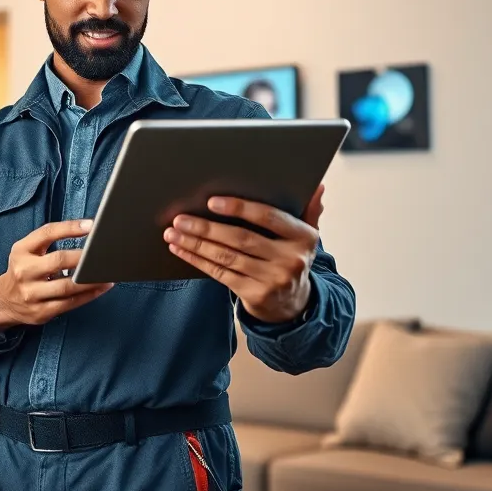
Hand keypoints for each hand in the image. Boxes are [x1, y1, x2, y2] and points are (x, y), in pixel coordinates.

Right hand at [0, 219, 114, 336]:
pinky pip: (70, 303)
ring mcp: (31, 294)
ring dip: (91, 280)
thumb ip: (49, 239)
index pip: (46, 233)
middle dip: (83, 257)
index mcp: (21, 250)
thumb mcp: (26, 250)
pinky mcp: (41, 312)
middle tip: (103, 253)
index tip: (91, 225)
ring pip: (67, 286)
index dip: (70, 227)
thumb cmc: (24, 269)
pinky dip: (89, 295)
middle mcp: (24, 271)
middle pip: (59, 261)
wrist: (4, 300)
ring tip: (108, 273)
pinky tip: (101, 287)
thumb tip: (86, 230)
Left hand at [163, 185, 325, 323]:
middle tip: (180, 219)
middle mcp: (290, 259)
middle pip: (241, 239)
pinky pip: (220, 274)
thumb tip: (317, 186)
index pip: (268, 217)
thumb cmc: (292, 259)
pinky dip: (198, 261)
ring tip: (173, 233)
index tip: (212, 202)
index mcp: (303, 238)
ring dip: (196, 244)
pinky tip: (182, 251)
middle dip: (206, 228)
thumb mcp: (306, 237)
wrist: (294, 304)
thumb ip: (309, 210)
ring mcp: (272, 280)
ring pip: (227, 257)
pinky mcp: (255, 295)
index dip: (239, 208)